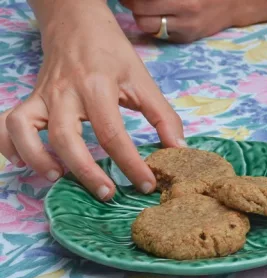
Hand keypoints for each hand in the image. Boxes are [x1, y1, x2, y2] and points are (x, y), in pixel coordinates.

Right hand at [0, 0, 183, 199]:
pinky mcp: (30, 100)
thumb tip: (179, 150)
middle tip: (107, 193)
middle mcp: (65, 92)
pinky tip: (25, 163)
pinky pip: (8, 124)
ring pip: (25, 128)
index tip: (146, 184)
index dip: (130, 163)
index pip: (112, 132)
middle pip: (64, 136)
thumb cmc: (112, 55)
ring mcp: (42, 96)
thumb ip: (163, 117)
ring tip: (58, 178)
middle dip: (84, 170)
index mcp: (97, 86)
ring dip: (37, 158)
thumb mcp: (143, 81)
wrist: (77, 24)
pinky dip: (10, 145)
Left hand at [121, 0, 260, 42]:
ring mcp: (185, 27)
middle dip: (130, 3)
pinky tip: (159, 17)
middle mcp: (184, 10)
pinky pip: (159, 34)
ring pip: (146, 25)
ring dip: (139, 15)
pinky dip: (154, 25)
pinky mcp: (185, 39)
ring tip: (144, 8)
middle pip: (140, 10)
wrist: (233, 4)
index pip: (145, 0)